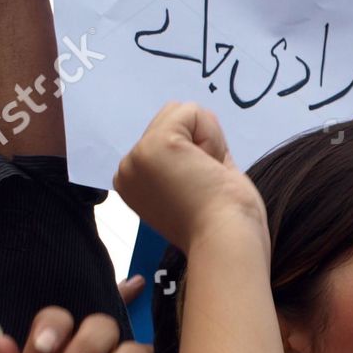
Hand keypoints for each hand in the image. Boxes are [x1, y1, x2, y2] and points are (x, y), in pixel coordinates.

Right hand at [113, 102, 266, 251]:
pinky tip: (207, 167)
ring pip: (182, 112)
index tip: (201, 190)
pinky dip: (211, 135)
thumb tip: (195, 122)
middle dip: (202, 143)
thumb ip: (190, 156)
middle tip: (208, 181)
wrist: (225, 240)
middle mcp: (127, 169)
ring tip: (207, 175)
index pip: (170, 138)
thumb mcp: (199, 179)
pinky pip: (191, 111)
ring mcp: (137, 157)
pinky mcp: (155, 146)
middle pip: (173, 119)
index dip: (198, 156)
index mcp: (136, 182)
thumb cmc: (223, 219)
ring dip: (208, 140)